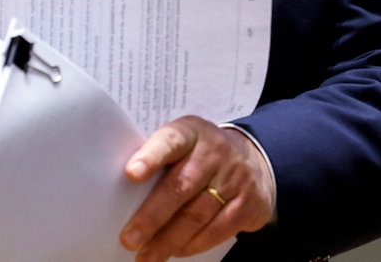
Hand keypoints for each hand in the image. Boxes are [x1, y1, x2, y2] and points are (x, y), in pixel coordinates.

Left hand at [120, 116, 273, 259]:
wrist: (254, 159)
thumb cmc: (202, 153)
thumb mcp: (185, 141)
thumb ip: (161, 157)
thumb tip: (126, 190)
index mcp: (190, 132)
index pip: (170, 141)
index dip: (150, 157)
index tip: (131, 174)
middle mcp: (213, 153)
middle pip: (180, 187)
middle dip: (152, 216)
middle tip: (130, 239)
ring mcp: (233, 179)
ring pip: (196, 214)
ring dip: (168, 240)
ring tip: (147, 255)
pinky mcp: (247, 205)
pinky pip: (217, 231)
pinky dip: (193, 245)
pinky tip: (175, 251)